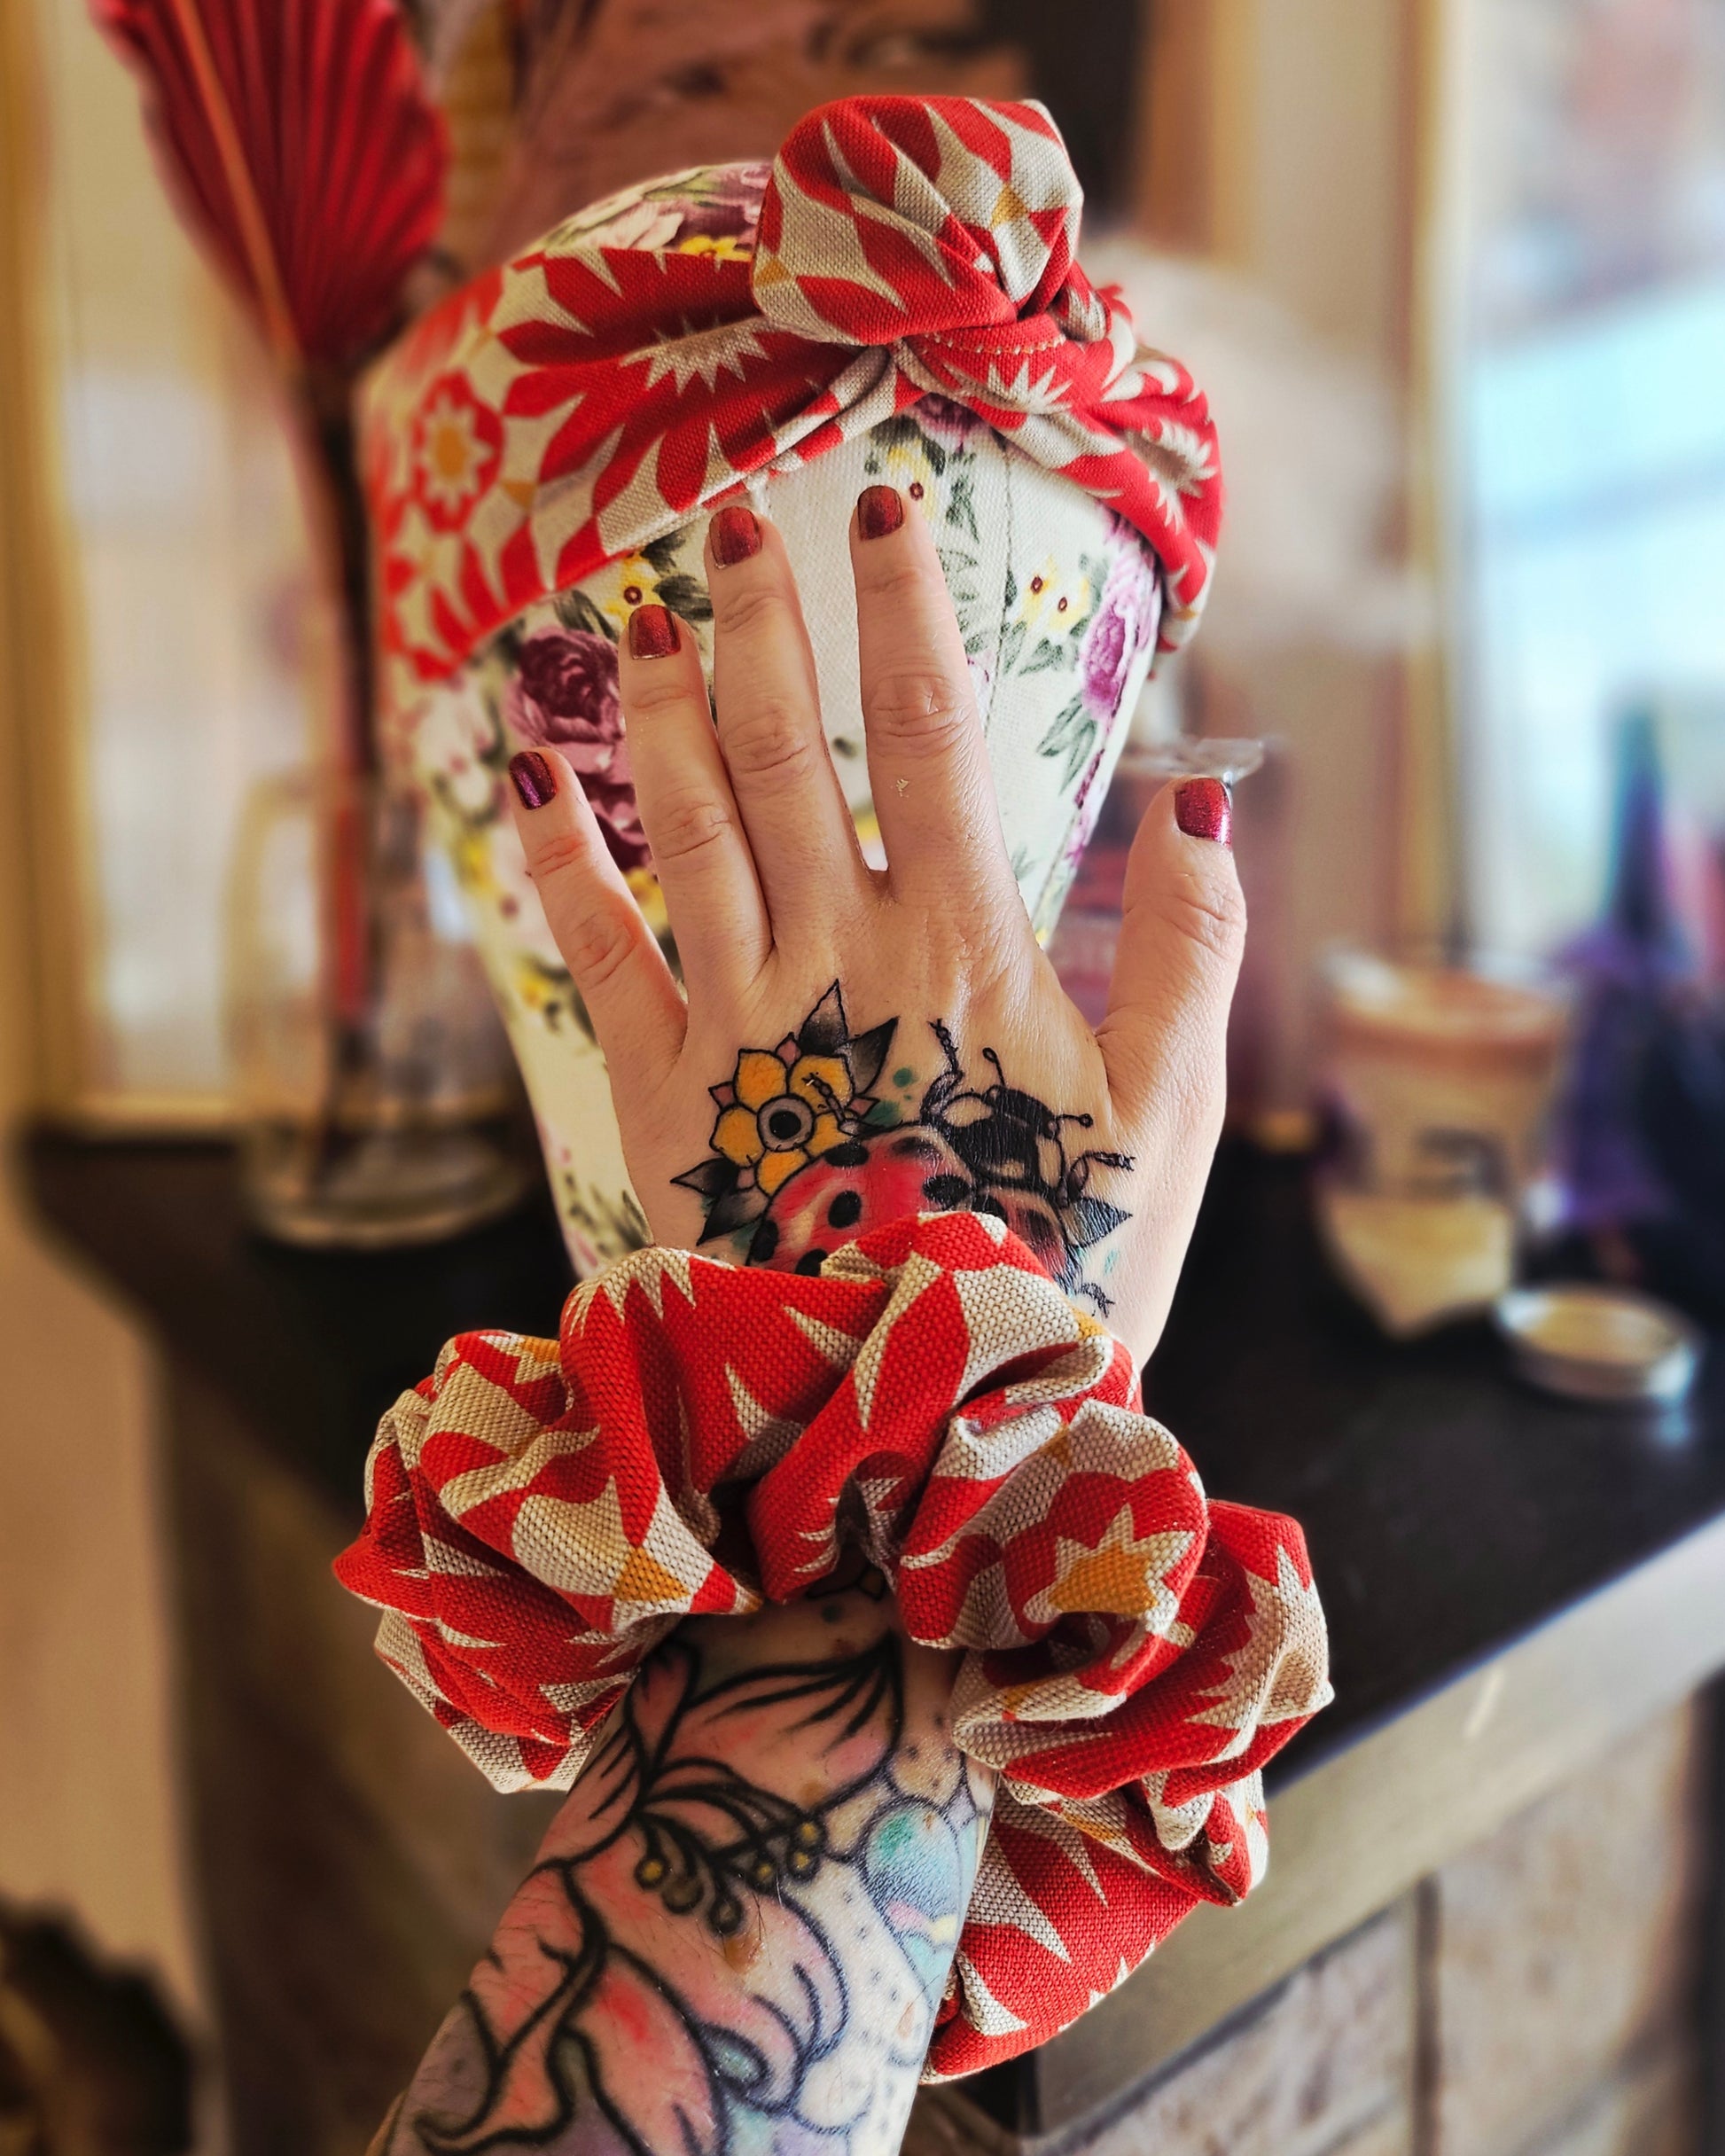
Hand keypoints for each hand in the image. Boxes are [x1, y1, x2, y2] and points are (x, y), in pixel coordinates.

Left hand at [506, 485, 1244, 1365]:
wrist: (920, 1420)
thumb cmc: (1058, 1267)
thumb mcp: (1171, 1118)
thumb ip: (1188, 952)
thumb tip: (1197, 798)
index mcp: (964, 950)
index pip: (927, 732)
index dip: (901, 607)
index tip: (880, 503)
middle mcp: (837, 960)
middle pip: (781, 751)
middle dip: (757, 623)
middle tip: (732, 519)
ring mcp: (737, 1024)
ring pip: (682, 826)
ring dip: (654, 710)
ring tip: (638, 614)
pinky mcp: (661, 1094)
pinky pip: (599, 953)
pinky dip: (562, 862)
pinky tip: (531, 780)